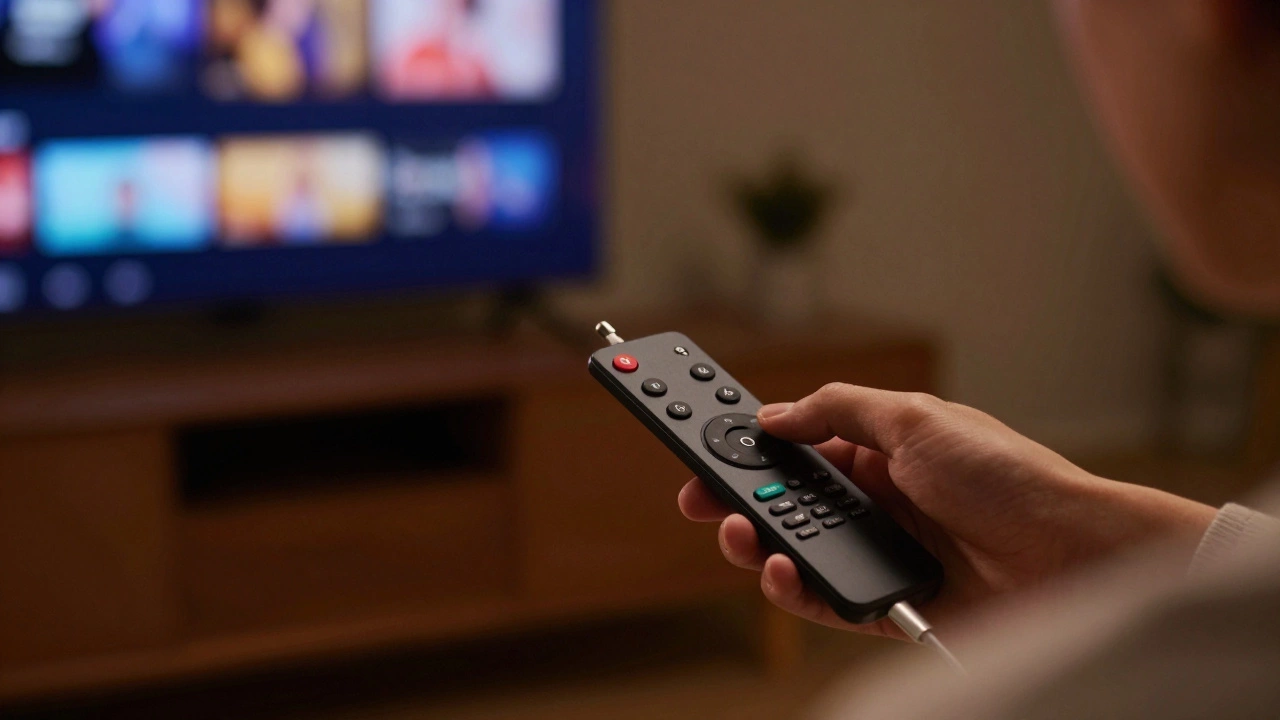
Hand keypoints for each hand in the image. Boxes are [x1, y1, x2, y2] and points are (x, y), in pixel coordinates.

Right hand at [679, 384, 1215, 639]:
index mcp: (881, 447)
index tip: (704, 439)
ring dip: (756, 540)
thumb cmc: (1007, 475)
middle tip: (697, 496)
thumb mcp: (915, 416)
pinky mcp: (884, 600)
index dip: (751, 440)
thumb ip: (837, 410)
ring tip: (736, 532)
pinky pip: (823, 596)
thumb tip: (776, 414)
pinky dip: (793, 587)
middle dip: (736, 495)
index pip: (798, 442)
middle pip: (785, 498)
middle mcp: (876, 498)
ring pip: (795, 548)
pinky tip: (780, 570)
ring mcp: (878, 550)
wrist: (1067, 553)